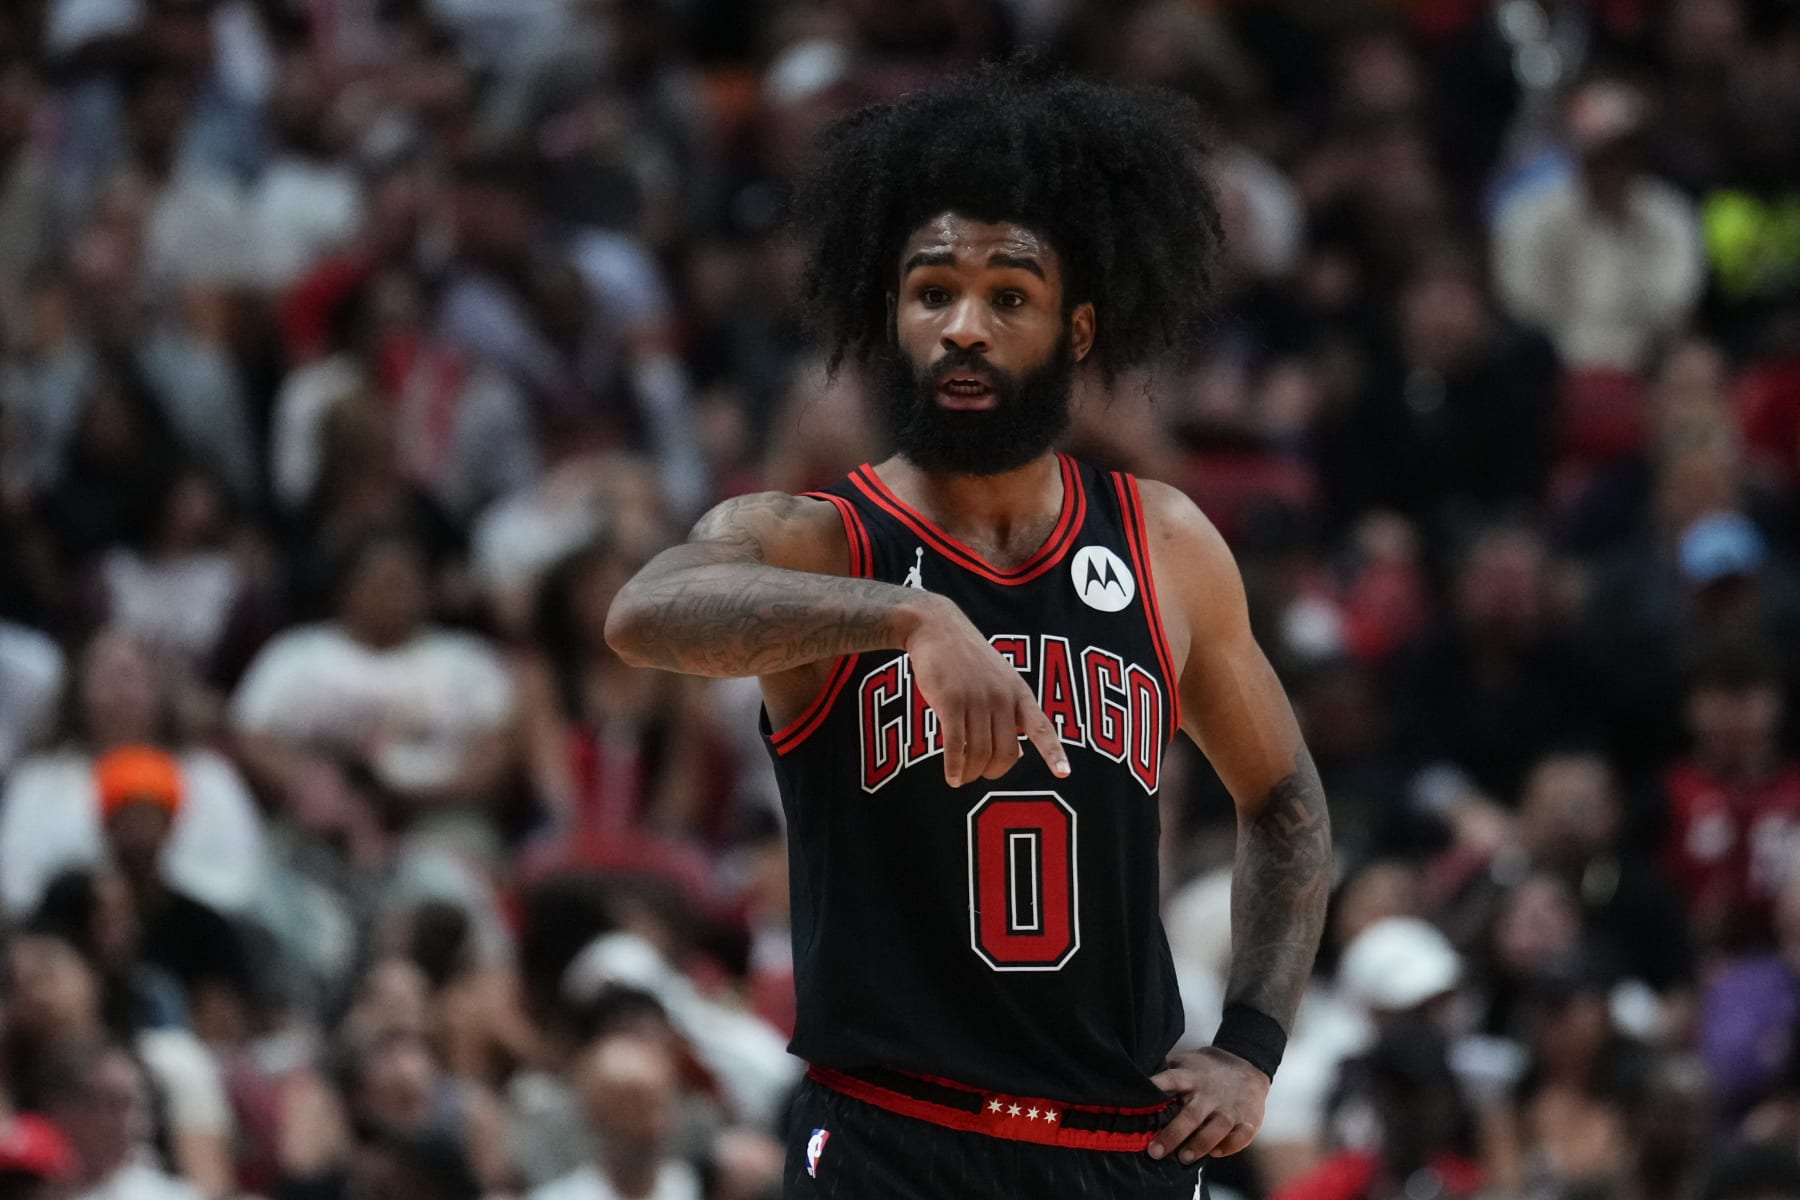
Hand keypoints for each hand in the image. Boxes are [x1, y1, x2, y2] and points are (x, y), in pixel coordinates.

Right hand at [903, 594, 1070, 786]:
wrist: (937, 628)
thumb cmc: (967, 659)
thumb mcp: (999, 681)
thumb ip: (1011, 715)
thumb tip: (1020, 754)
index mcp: (1019, 692)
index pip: (1042, 727)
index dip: (1053, 753)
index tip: (1063, 774)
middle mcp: (1002, 696)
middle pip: (1006, 752)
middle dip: (993, 771)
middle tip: (980, 775)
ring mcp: (976, 698)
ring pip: (979, 752)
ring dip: (971, 772)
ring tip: (962, 777)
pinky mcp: (950, 700)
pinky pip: (955, 745)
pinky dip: (954, 766)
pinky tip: (951, 777)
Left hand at [1147, 1046, 1268, 1163]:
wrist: (1248, 1066)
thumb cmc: (1206, 1070)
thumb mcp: (1185, 1063)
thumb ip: (1165, 1072)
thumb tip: (1133, 1080)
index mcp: (1191, 1077)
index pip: (1170, 1080)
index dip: (1155, 1087)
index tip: (1138, 1098)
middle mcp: (1209, 1094)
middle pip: (1191, 1115)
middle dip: (1173, 1134)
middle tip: (1154, 1152)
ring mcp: (1229, 1108)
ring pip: (1216, 1128)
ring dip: (1200, 1144)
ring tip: (1184, 1158)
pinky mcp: (1247, 1120)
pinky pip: (1240, 1137)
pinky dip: (1228, 1147)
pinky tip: (1215, 1153)